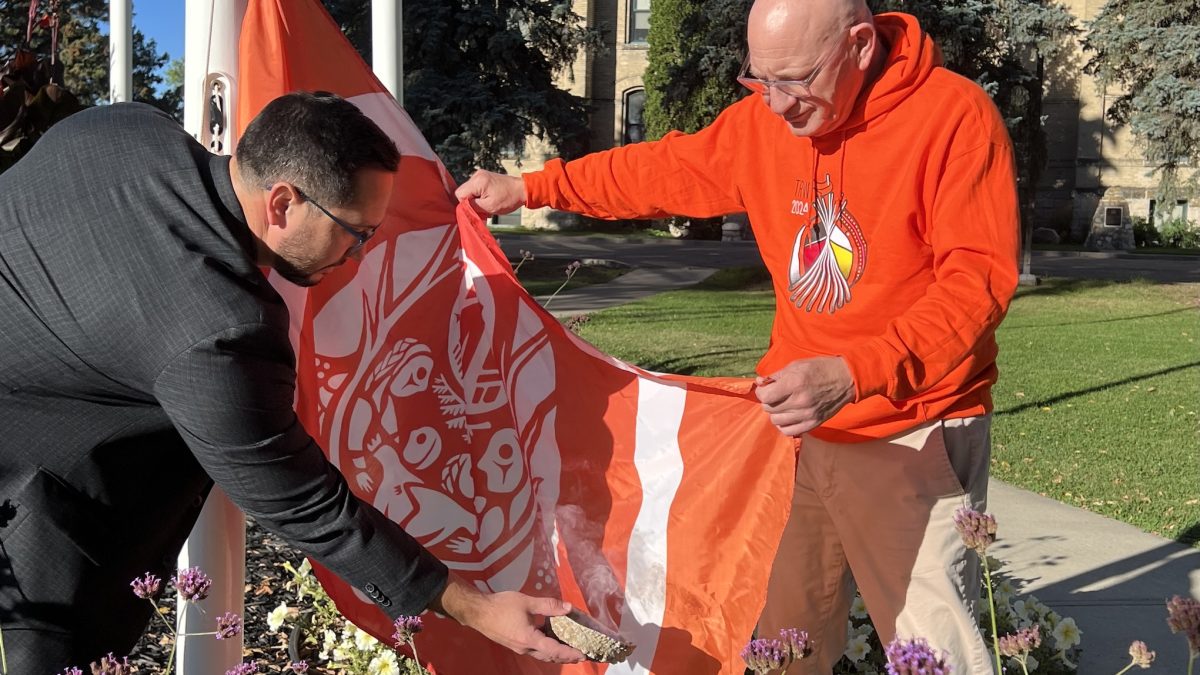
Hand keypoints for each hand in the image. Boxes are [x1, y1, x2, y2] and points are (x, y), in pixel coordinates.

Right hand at [432, 573, 585, 663]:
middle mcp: (525, 648)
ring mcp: (519, 647)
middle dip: (565, 657)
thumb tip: (568, 607)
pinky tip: (550, 639)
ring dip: (556, 654)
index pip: (554, 650)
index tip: (582, 654)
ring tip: (568, 651)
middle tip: (580, 655)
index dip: (570, 653)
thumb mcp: (527, 602)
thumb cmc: (501, 606)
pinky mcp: (514, 643)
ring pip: (541, 654)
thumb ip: (548, 605)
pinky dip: (546, 648)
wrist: (478, 611)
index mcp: (529, 639)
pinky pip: (534, 649)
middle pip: (549, 656)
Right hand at [454, 170, 525, 215]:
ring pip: (469, 191)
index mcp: (477, 181)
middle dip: (471, 202)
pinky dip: (480, 196)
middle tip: (484, 208)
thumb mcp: (489, 207)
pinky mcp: (484, 177)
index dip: (465, 204)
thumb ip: (472, 206)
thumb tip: (461, 207)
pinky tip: (489, 199)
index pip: (459, 194)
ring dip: (476, 200)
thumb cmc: (508, 199)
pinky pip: (475, 188)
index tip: (477, 208)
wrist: (522, 190)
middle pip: (464, 192)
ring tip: (488, 204)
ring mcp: (480, 175)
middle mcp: (477, 175)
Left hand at [754, 356, 854, 436]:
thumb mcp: (796, 366)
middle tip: (777, 395)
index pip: (764, 396)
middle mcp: (800, 401)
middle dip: (769, 401)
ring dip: (776, 413)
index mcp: (794, 383)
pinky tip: (789, 416)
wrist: (846, 379)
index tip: (766, 388)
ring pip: (776, 421)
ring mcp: (807, 414)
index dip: (761, 392)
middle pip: (769, 409)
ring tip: (784, 405)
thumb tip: (759, 383)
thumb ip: (776, 376)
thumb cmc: (820, 369)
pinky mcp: (814, 423)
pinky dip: (785, 424)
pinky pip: (789, 431)